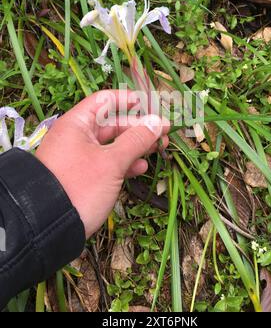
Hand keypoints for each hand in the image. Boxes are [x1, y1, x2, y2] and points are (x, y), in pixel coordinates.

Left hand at [36, 90, 169, 237]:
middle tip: (164, 132)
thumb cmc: (80, 186)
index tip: (149, 104)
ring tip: (159, 148)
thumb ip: (136, 140)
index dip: (127, 100)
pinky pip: (107, 163)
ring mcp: (80, 157)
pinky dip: (124, 164)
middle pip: (112, 123)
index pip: (104, 101)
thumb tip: (158, 122)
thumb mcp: (111, 162)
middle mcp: (77, 137)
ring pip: (112, 145)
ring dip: (135, 146)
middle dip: (139, 127)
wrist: (50, 228)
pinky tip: (140, 168)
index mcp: (77, 124)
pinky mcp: (84, 176)